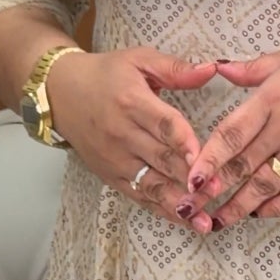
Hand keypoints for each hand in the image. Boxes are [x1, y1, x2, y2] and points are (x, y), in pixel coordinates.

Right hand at [46, 47, 218, 231]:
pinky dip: (161, 209)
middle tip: (219, 191)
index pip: (163, 125)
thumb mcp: (139, 60)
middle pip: (161, 159)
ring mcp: (115, 159)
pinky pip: (139, 196)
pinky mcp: (110, 175)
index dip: (184, 142)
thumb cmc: (106, 75)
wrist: (59, 93)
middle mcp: (122, 134)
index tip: (204, 158)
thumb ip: (176, 69)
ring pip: (151, 184)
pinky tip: (184, 220)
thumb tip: (212, 69)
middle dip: (190, 178)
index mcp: (132, 102)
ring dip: (179, 203)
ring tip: (204, 220)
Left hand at [182, 31, 279, 226]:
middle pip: (244, 164)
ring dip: (242, 206)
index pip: (231, 134)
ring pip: (268, 183)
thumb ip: (253, 69)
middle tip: (194, 209)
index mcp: (274, 96)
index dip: (208, 159)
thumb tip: (219, 68)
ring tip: (221, 221)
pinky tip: (261, 213)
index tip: (190, 179)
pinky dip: (278, 205)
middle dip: (217, 190)